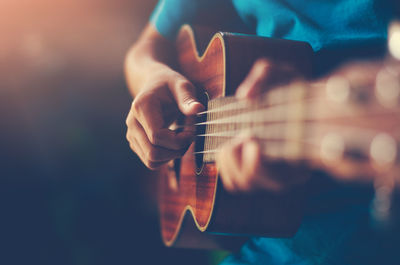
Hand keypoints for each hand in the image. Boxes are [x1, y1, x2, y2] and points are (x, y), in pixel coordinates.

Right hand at [126, 64, 203, 168]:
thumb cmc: (170, 85)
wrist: (154, 85)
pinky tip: (174, 143)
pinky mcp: (136, 144)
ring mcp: (132, 135)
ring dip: (171, 156)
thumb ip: (188, 98)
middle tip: (190, 138)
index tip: (192, 132)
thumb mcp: (182, 86)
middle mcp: (132, 123)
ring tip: (182, 140)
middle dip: (176, 151)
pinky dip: (166, 158)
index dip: (178, 140)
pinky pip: (151, 161)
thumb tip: (198, 109)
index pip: (157, 136)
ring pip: (151, 161)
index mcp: (141, 108)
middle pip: (153, 153)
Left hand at [217, 58, 307, 191]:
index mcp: (300, 155)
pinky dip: (225, 165)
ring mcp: (270, 177)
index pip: (278, 177)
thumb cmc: (289, 89)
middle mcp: (287, 173)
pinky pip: (234, 182)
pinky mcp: (255, 175)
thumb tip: (244, 96)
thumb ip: (264, 74)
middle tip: (244, 134)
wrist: (294, 104)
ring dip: (229, 160)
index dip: (257, 162)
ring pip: (240, 184)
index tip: (251, 138)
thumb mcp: (282, 72)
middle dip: (238, 156)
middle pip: (252, 181)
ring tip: (235, 139)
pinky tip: (230, 145)